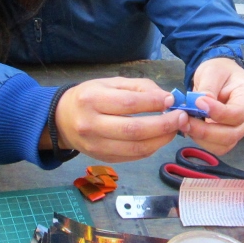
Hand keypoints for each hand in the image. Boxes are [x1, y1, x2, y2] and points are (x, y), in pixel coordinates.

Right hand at [51, 77, 187, 162]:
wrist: (61, 119)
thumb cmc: (90, 96)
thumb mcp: (110, 83)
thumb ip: (139, 88)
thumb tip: (167, 99)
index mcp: (91, 100)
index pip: (129, 104)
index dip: (154, 103)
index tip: (172, 100)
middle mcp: (91, 125)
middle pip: (134, 130)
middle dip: (164, 125)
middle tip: (181, 118)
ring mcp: (96, 146)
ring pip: (136, 149)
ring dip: (162, 140)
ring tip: (175, 129)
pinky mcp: (103, 159)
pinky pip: (133, 157)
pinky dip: (151, 148)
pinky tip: (160, 138)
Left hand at [185, 57, 243, 155]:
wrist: (222, 77)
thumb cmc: (220, 71)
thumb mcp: (213, 71)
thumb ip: (209, 87)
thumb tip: (201, 105)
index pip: (238, 113)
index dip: (217, 113)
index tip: (197, 103)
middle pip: (232, 134)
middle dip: (205, 131)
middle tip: (183, 119)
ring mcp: (240, 129)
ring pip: (224, 145)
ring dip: (201, 138)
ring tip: (184, 123)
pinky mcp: (228, 136)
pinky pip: (216, 146)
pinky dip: (201, 140)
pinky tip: (190, 127)